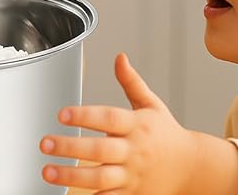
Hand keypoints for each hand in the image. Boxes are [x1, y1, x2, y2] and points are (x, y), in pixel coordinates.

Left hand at [39, 53, 196, 193]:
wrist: (192, 167)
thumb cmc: (167, 134)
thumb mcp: (152, 104)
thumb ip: (131, 82)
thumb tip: (119, 57)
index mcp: (137, 125)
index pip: (108, 117)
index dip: (84, 116)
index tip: (62, 114)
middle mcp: (133, 150)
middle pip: (99, 149)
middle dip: (70, 147)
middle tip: (45, 143)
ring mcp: (132, 174)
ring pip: (100, 177)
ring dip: (71, 175)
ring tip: (48, 171)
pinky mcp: (132, 193)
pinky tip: (67, 194)